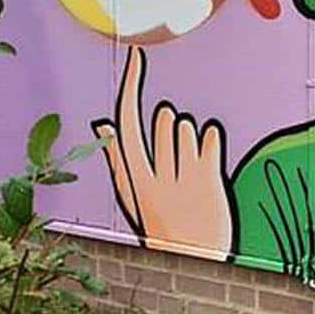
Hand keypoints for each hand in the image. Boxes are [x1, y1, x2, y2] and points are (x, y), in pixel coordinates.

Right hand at [92, 47, 231, 259]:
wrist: (197, 258)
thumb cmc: (165, 224)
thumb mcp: (135, 196)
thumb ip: (118, 159)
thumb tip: (102, 125)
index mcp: (134, 177)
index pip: (126, 121)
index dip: (132, 85)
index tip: (136, 55)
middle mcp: (156, 174)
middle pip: (164, 119)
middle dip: (172, 126)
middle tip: (178, 157)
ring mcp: (183, 177)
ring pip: (188, 126)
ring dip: (191, 138)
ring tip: (192, 168)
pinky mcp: (210, 177)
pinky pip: (210, 137)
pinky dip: (212, 143)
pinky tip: (208, 164)